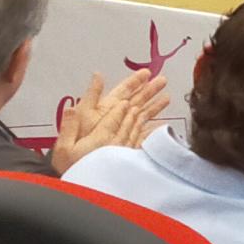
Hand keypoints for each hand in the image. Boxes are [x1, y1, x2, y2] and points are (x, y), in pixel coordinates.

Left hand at [52, 69, 170, 172]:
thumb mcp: (82, 115)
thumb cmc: (75, 143)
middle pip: (136, 101)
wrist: (77, 169)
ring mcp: (121, 132)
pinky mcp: (126, 146)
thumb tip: (97, 75)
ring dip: (154, 106)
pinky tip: (162, 125)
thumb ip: (92, 95)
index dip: (135, 81)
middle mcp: (115, 119)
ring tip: (167, 98)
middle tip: (163, 80)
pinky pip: (142, 135)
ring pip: (142, 116)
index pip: (124, 91)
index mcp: (105, 109)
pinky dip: (153, 129)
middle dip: (150, 90)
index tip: (147, 73)